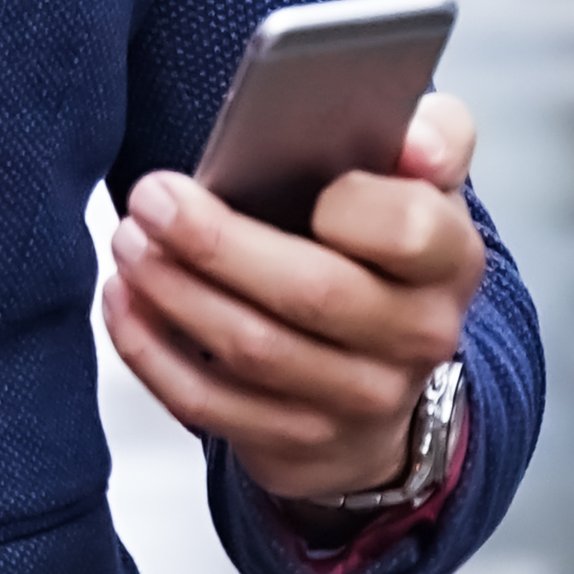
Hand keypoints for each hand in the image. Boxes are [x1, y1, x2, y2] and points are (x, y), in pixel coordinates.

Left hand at [101, 94, 484, 502]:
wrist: (380, 370)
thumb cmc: (383, 252)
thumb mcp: (421, 184)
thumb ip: (431, 135)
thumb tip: (414, 134)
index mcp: (448, 260)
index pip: (410, 230)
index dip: (348, 202)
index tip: (276, 160)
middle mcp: (415, 337)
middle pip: (311, 292)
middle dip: (216, 242)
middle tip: (153, 197)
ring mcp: (357, 399)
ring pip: (252, 349)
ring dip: (174, 289)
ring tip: (130, 239)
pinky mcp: (293, 439)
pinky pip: (207, 402)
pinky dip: (151, 349)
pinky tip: (125, 300)